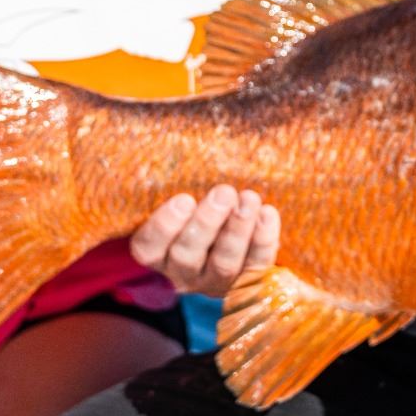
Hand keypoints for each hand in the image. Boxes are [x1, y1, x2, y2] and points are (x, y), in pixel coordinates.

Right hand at [130, 185, 280, 296]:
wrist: (227, 235)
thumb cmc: (193, 205)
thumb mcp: (177, 196)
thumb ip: (174, 179)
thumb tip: (166, 135)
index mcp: (156, 253)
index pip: (148, 248)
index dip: (164, 226)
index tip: (184, 198)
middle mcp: (181, 272)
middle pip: (186, 256)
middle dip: (207, 223)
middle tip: (224, 192)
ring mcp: (213, 280)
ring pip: (223, 264)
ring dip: (238, 229)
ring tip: (249, 198)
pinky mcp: (246, 281)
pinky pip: (255, 266)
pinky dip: (263, 241)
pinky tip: (267, 213)